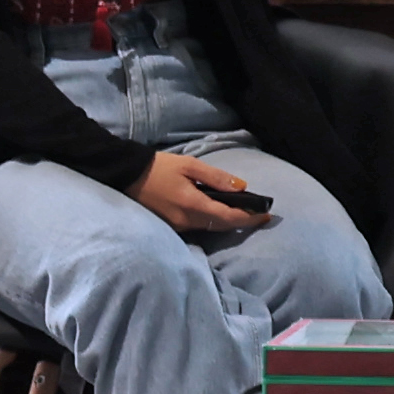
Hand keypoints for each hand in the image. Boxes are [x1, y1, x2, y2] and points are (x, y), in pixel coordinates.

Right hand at [131, 150, 273, 238]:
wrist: (127, 175)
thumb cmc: (159, 167)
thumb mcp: (190, 165)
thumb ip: (216, 177)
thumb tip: (242, 187)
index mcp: (193, 204)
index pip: (228, 217)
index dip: (249, 218)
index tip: (266, 214)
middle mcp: (186, 220)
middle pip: (221, 226)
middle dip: (242, 221)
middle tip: (260, 213)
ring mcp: (178, 226)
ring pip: (210, 227)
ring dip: (228, 221)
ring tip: (244, 211)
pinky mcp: (172, 226)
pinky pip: (199, 226)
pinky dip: (213, 221)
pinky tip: (219, 212)